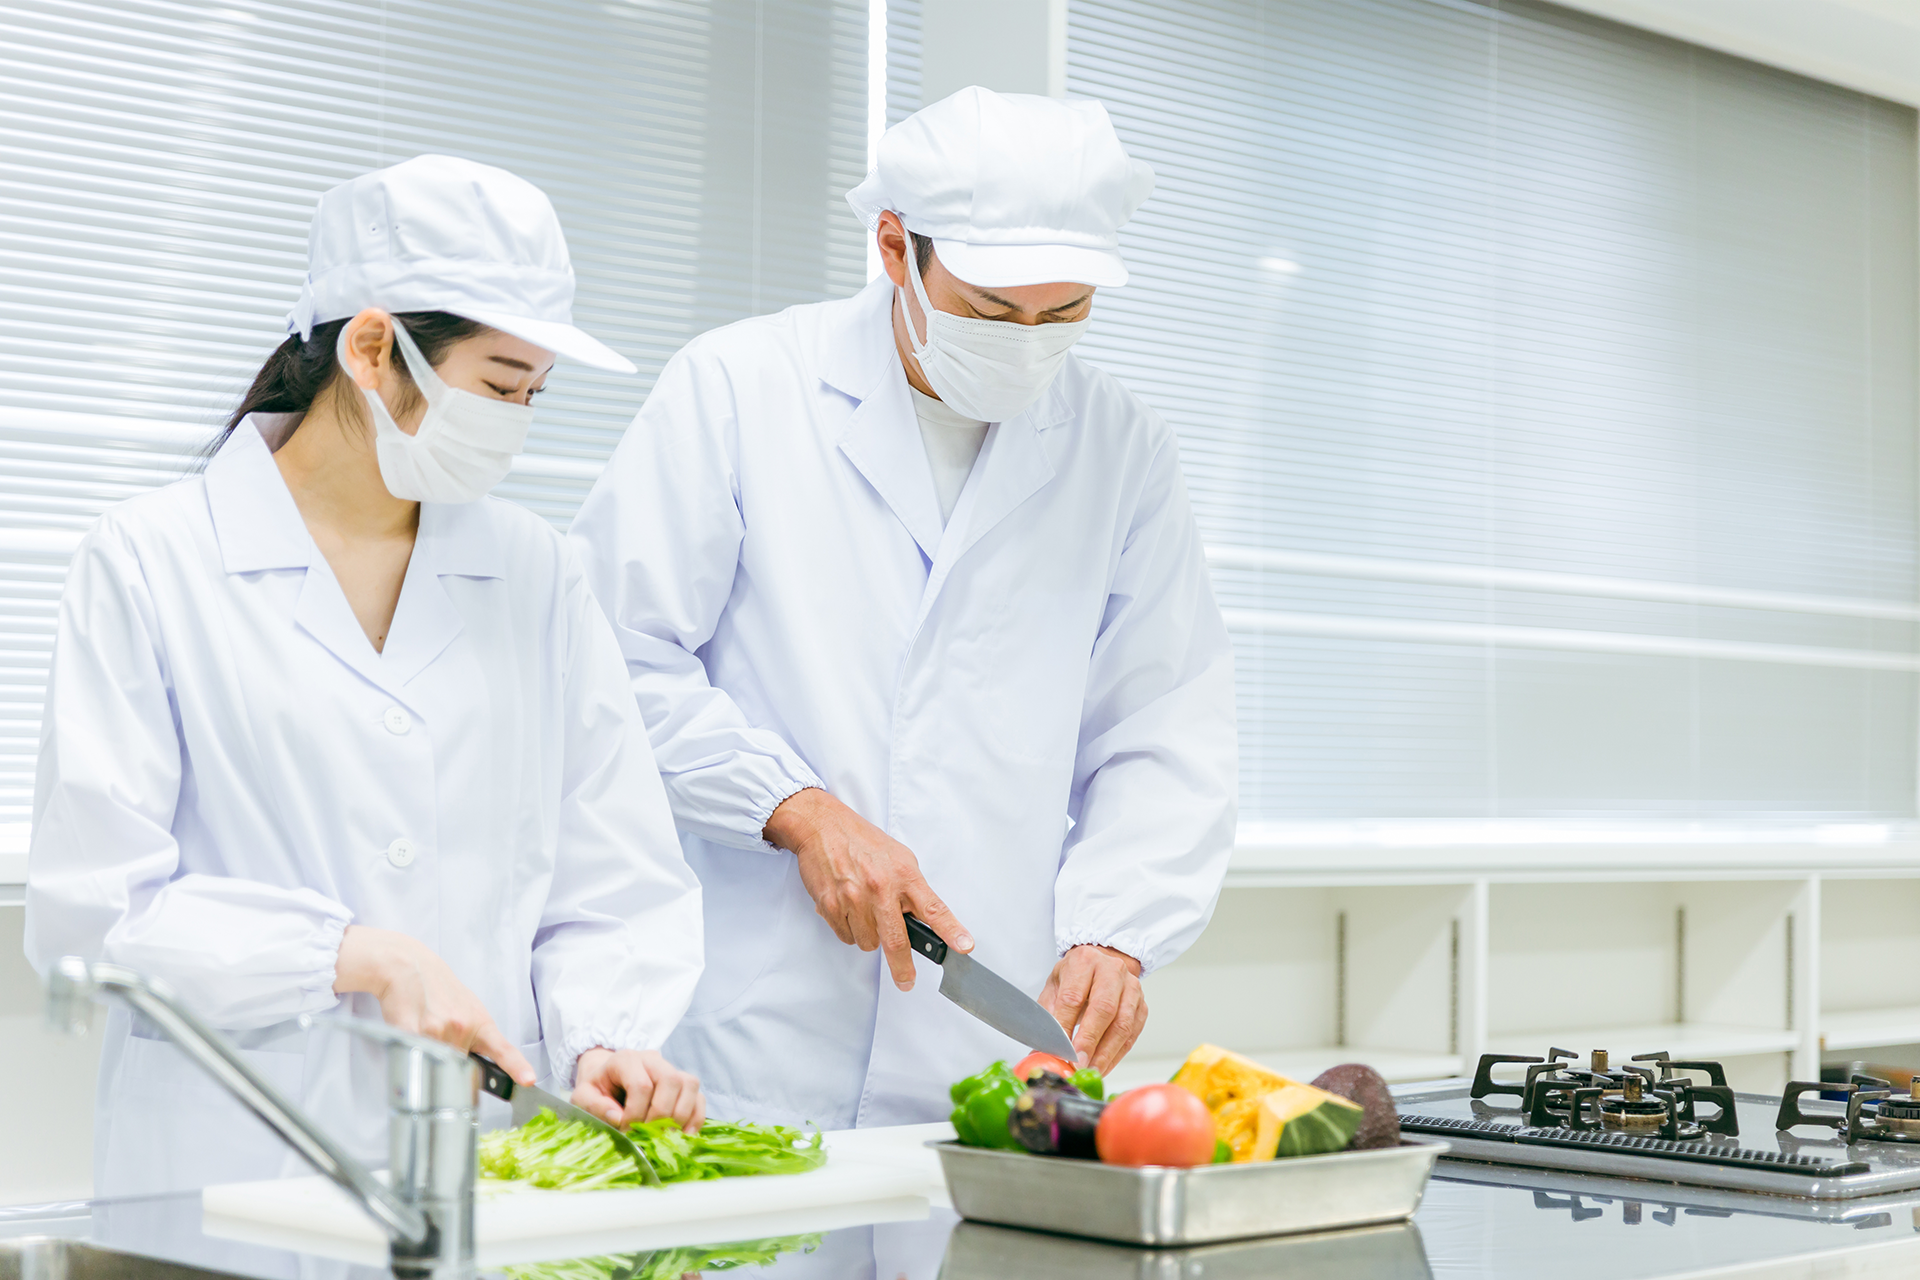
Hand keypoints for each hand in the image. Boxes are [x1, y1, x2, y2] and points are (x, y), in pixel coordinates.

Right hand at [333, 925, 535, 1084]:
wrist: (409, 967)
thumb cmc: (440, 989)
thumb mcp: (468, 1010)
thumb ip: (475, 1037)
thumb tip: (477, 1066)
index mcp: (480, 1023)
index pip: (502, 1050)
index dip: (517, 1067)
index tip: (528, 1080)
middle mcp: (462, 1027)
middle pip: (459, 1069)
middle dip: (452, 1063)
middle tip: (442, 1036)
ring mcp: (438, 1032)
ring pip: (437, 1065)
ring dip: (431, 1055)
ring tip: (426, 1028)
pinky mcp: (413, 1034)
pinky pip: (416, 1056)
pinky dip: (413, 1050)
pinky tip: (412, 1028)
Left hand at [573, 1048, 704, 1131]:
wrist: (607, 1076)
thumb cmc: (597, 1087)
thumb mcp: (583, 1095)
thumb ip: (594, 1105)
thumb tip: (619, 1118)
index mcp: (626, 1059)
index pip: (641, 1085)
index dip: (635, 1113)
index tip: (626, 1129)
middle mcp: (653, 1059)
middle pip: (671, 1081)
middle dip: (660, 1114)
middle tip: (647, 1134)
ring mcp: (671, 1069)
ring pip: (689, 1084)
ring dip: (680, 1115)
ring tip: (665, 1135)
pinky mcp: (683, 1084)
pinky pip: (699, 1097)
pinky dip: (696, 1117)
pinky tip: (683, 1134)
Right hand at [764, 787, 973, 990]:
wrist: (823, 827)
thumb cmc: (862, 842)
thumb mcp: (899, 858)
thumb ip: (912, 889)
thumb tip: (922, 918)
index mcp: (904, 875)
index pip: (933, 908)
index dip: (951, 930)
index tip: (964, 947)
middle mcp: (880, 888)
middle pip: (896, 940)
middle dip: (902, 967)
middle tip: (906, 980)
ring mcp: (854, 899)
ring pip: (868, 943)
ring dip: (870, 936)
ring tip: (865, 911)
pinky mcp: (831, 906)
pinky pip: (846, 937)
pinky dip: (849, 929)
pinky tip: (847, 908)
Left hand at [1039, 945, 1146, 1075]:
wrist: (1102, 964)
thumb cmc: (1075, 977)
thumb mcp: (1055, 986)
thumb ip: (1048, 1014)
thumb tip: (1043, 1049)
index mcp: (1084, 961)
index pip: (1073, 996)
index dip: (1066, 1025)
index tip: (1060, 1048)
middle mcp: (1112, 971)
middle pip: (1103, 1008)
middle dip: (1089, 1040)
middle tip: (1078, 1062)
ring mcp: (1131, 989)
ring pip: (1122, 1024)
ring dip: (1105, 1053)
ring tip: (1090, 1070)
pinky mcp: (1142, 1007)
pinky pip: (1131, 1035)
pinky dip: (1116, 1055)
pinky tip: (1103, 1066)